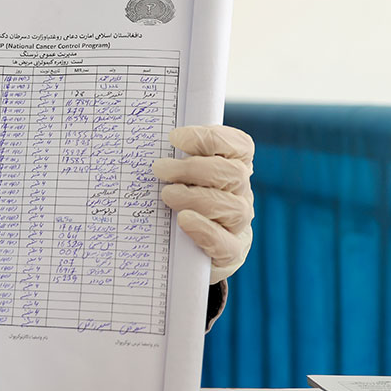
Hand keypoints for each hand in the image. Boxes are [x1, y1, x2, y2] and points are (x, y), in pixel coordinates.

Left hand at [153, 125, 254, 282]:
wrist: (188, 252)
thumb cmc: (180, 204)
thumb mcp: (178, 180)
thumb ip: (175, 163)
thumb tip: (150, 150)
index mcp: (232, 169)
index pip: (239, 146)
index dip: (211, 138)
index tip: (175, 137)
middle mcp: (240, 195)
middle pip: (234, 173)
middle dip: (194, 168)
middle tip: (159, 169)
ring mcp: (238, 225)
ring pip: (234, 208)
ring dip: (196, 197)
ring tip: (167, 195)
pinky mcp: (230, 253)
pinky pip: (226, 243)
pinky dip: (204, 229)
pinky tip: (183, 220)